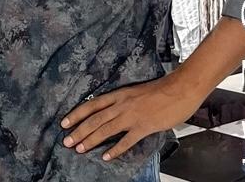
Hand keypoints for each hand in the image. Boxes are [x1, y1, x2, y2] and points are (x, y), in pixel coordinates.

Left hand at [59, 70, 202, 161]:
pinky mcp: (144, 126)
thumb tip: (114, 112)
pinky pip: (127, 140)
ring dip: (91, 139)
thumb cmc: (162, 89)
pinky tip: (106, 157)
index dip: (77, 113)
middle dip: (79, 130)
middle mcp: (122, 104)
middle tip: (66, 141)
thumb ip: (124, 102)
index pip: (92, 104)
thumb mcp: (137, 92)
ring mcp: (133, 115)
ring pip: (106, 128)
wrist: (180, 88)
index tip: (64, 122)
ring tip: (79, 149)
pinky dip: (115, 149)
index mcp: (120, 94)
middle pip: (95, 118)